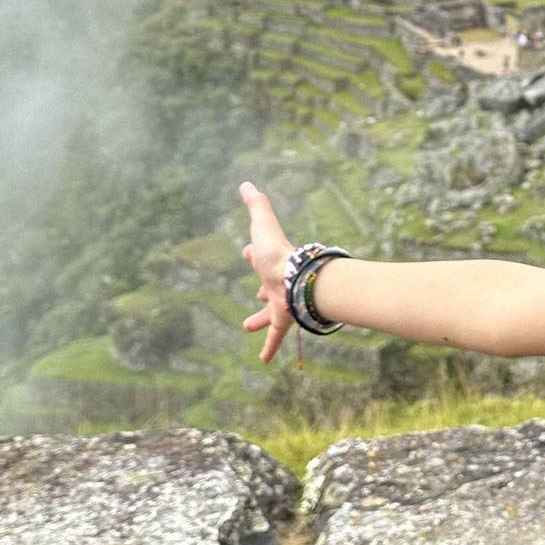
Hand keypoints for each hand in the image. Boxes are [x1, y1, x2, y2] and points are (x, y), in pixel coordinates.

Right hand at [239, 181, 293, 363]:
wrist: (297, 279)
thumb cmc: (278, 253)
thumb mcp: (263, 225)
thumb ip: (257, 205)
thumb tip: (246, 183)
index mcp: (270, 263)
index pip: (260, 256)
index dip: (253, 253)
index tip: (247, 252)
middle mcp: (275, 284)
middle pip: (266, 288)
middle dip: (259, 290)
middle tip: (255, 295)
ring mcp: (279, 303)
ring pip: (268, 314)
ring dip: (258, 320)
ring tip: (247, 327)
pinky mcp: (283, 320)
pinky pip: (276, 337)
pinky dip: (269, 348)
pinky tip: (263, 361)